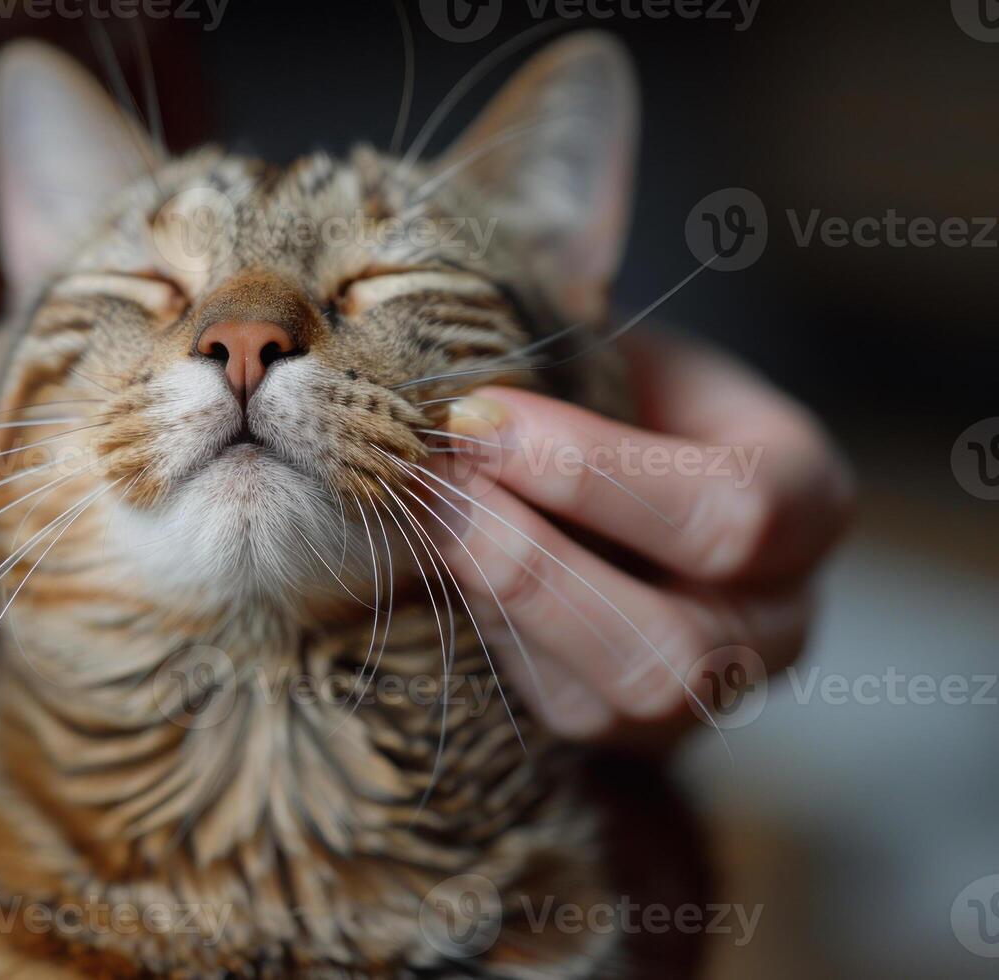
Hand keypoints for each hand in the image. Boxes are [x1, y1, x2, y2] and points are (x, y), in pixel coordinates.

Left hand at [427, 332, 855, 745]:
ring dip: (501, 606)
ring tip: (420, 516)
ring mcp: (706, 690)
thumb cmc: (611, 390)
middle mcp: (777, 617)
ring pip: (615, 700)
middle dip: (534, 565)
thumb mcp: (617, 349)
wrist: (609, 467)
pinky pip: (559, 709)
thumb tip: (462, 329)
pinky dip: (487, 634)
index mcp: (807, 498)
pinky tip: (434, 562)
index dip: (592, 470)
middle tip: (431, 484)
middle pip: (678, 645)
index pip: (733, 509)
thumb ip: (569, 347)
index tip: (473, 413)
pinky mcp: (625, 729)